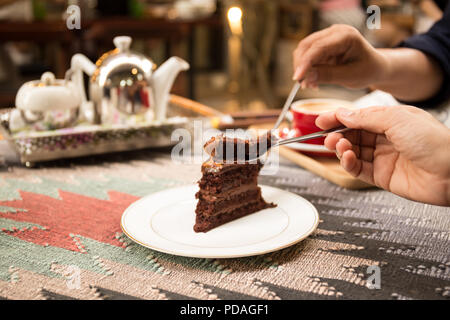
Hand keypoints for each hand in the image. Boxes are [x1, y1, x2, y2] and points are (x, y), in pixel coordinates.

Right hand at [292, 24, 387, 88]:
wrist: (375, 67)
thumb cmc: (368, 70)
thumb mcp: (351, 76)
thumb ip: (329, 75)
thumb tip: (307, 77)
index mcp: (346, 36)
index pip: (319, 47)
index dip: (305, 63)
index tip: (298, 78)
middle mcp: (335, 32)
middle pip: (307, 45)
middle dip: (301, 65)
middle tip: (302, 84)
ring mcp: (328, 37)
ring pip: (304, 50)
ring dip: (302, 68)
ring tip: (309, 85)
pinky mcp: (323, 45)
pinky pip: (308, 56)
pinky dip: (307, 69)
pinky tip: (313, 81)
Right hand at [316, 106, 449, 205]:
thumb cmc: (435, 142)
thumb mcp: (397, 119)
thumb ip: (366, 117)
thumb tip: (343, 113)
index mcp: (392, 121)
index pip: (358, 118)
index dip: (338, 118)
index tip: (321, 120)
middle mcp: (387, 138)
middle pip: (353, 135)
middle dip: (338, 134)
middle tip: (328, 136)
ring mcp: (384, 158)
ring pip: (353, 152)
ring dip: (341, 148)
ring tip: (339, 145)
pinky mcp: (382, 176)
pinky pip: (358, 169)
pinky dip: (348, 163)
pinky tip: (346, 157)